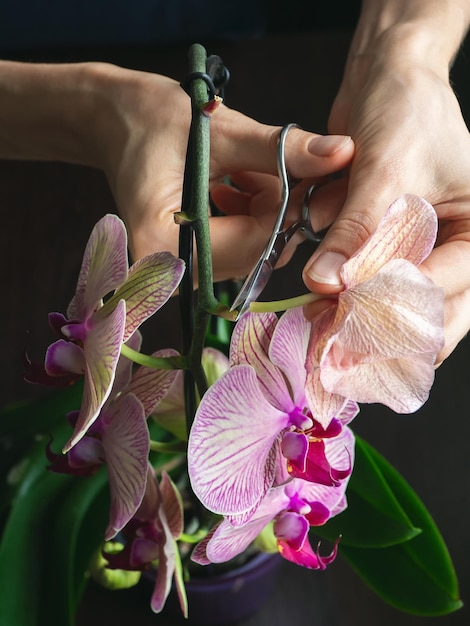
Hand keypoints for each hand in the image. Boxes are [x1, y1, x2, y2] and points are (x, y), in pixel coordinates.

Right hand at [96, 67, 353, 280]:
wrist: (113, 123)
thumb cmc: (151, 119)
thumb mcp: (221, 131)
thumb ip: (281, 150)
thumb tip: (342, 153)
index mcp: (165, 242)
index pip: (254, 243)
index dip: (290, 210)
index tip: (310, 173)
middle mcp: (172, 269)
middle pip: (256, 252)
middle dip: (278, 209)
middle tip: (275, 163)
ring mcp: (181, 269)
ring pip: (253, 249)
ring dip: (265, 208)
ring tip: (247, 168)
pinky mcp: (189, 260)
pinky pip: (239, 246)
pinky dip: (250, 214)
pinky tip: (238, 182)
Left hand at [302, 21, 469, 364]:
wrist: (383, 80)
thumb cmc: (406, 111)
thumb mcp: (387, 168)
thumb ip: (358, 228)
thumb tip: (329, 282)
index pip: (443, 286)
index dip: (396, 310)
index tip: (349, 326)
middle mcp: (452, 250)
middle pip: (426, 314)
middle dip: (381, 334)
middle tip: (339, 356)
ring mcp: (416, 253)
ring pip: (391, 308)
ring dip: (354, 323)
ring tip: (318, 340)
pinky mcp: (381, 249)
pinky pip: (364, 286)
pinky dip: (339, 297)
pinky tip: (314, 309)